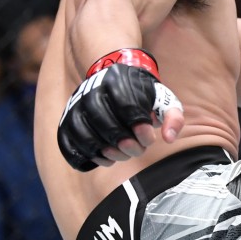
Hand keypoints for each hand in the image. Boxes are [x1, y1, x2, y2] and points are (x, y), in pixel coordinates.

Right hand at [57, 49, 183, 170]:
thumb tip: (168, 138)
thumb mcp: (163, 100)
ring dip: (105, 151)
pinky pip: (67, 141)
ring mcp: (76, 105)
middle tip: (138, 150)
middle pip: (105, 123)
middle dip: (125, 143)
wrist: (113, 79)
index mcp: (121, 81)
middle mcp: (93, 90)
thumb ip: (173, 117)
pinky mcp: (67, 118)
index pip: (128, 107)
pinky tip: (104, 159)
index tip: (149, 138)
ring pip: (84, 133)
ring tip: (121, 156)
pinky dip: (84, 155)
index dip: (140, 128)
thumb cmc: (143, 96)